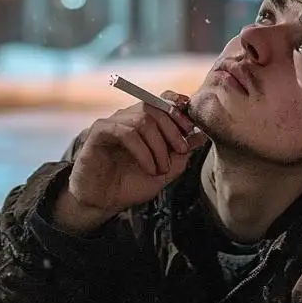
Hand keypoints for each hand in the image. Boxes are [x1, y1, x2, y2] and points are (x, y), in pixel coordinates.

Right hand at [58, 94, 206, 227]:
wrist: (102, 203)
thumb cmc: (130, 185)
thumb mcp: (165, 170)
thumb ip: (182, 152)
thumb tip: (202, 134)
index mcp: (143, 121)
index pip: (163, 99)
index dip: (179, 109)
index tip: (190, 130)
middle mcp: (128, 117)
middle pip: (156, 106)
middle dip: (174, 129)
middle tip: (181, 152)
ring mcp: (113, 122)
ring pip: (143, 120)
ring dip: (158, 146)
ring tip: (161, 168)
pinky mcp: (99, 132)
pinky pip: (126, 132)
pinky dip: (143, 151)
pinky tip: (149, 168)